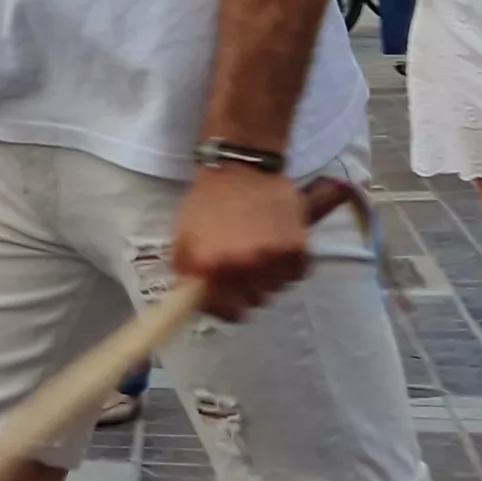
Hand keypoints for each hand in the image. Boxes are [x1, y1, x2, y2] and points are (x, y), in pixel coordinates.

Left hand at [169, 163, 312, 321]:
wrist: (241, 169)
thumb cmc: (208, 203)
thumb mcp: (183, 239)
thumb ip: (188, 274)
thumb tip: (195, 302)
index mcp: (210, 266)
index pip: (226, 311)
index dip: (226, 308)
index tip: (228, 301)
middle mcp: (243, 267)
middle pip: (254, 302)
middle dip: (247, 291)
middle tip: (243, 270)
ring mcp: (273, 259)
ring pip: (278, 289)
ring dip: (270, 277)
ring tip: (261, 252)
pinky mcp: (298, 248)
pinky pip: (298, 273)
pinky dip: (291, 265)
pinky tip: (279, 247)